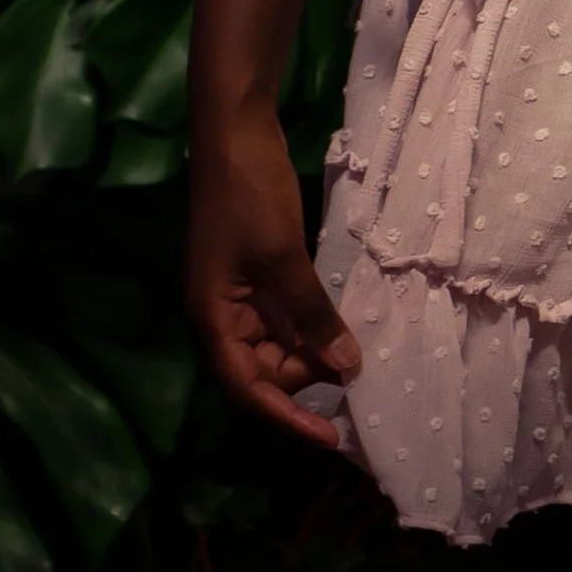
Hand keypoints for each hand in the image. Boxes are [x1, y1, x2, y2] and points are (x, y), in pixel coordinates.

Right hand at [186, 104, 360, 448]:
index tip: (329, 439)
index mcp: (213, 318)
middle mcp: (222, 314)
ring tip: (356, 356)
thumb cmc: (250, 194)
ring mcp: (238, 292)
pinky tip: (342, 325)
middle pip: (263, 369)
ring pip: (276, 342)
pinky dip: (311, 323)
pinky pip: (284, 313)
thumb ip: (311, 314)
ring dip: (312, 351)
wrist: (235, 132)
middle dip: (306, 379)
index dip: (287, 417)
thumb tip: (344, 369)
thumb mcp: (283, 257)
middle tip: (357, 375)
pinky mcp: (257, 271)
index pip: (248, 387)